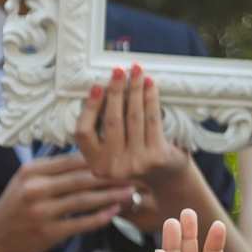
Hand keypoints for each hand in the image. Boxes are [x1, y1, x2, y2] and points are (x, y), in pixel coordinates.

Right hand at [0, 153, 133, 251]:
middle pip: (81, 179)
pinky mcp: (47, 233)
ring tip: (130, 192)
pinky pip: (80, 223)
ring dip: (110, 196)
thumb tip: (91, 155)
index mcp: (33, 170)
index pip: (72, 160)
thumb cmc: (17, 202)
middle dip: (111, 177)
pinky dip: (99, 217)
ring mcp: (41, 212)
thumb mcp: (28, 178)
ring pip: (84, 201)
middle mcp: (35, 189)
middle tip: (134, 174)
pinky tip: (114, 212)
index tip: (121, 157)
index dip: (99, 158)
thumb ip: (55, 168)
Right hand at [75, 64, 191, 187]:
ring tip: (136, 71)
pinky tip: (150, 85)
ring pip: (133, 117)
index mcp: (96, 165)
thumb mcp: (113, 153)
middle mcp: (113, 166)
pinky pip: (152, 120)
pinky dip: (151, 99)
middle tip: (118, 70)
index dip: (89, 108)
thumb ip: (102, 133)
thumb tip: (101, 91)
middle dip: (116, 91)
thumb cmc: (137, 159)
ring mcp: (136, 162)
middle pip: (112, 121)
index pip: (84, 133)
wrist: (167, 180)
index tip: (97, 86)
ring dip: (135, 89)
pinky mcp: (157, 156)